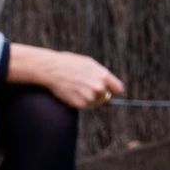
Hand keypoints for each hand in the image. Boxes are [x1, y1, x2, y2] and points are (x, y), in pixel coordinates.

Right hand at [8, 44, 123, 110]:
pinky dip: (80, 101)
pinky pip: (85, 105)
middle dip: (99, 93)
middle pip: (106, 97)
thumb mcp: (90, 64)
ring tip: (78, 87)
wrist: (52, 69)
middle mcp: (99, 88)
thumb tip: (109, 84)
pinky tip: (72, 92)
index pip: (118, 89)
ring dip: (89, 98)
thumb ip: (102, 75)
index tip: (109, 89)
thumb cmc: (70, 64)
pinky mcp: (80, 105)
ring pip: (95, 102)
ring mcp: (90, 97)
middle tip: (86, 86)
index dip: (112, 89)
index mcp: (103, 76)